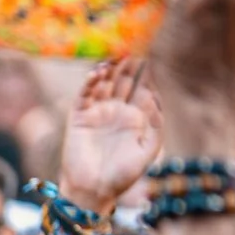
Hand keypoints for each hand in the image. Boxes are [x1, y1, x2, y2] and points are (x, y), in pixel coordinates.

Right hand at [58, 59, 163, 213]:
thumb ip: (155, 125)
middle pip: (122, 81)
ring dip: (110, 69)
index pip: (141, 89)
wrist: (93, 190)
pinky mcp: (79, 117)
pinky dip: (90, 82)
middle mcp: (115, 112)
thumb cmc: (122, 175)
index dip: (145, 73)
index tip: (151, 55)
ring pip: (103, 83)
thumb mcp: (148, 151)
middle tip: (134, 44)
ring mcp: (96, 113)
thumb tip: (154, 97)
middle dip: (128, 64)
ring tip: (117, 53)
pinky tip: (99, 72)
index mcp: (134, 119)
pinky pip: (84, 94)